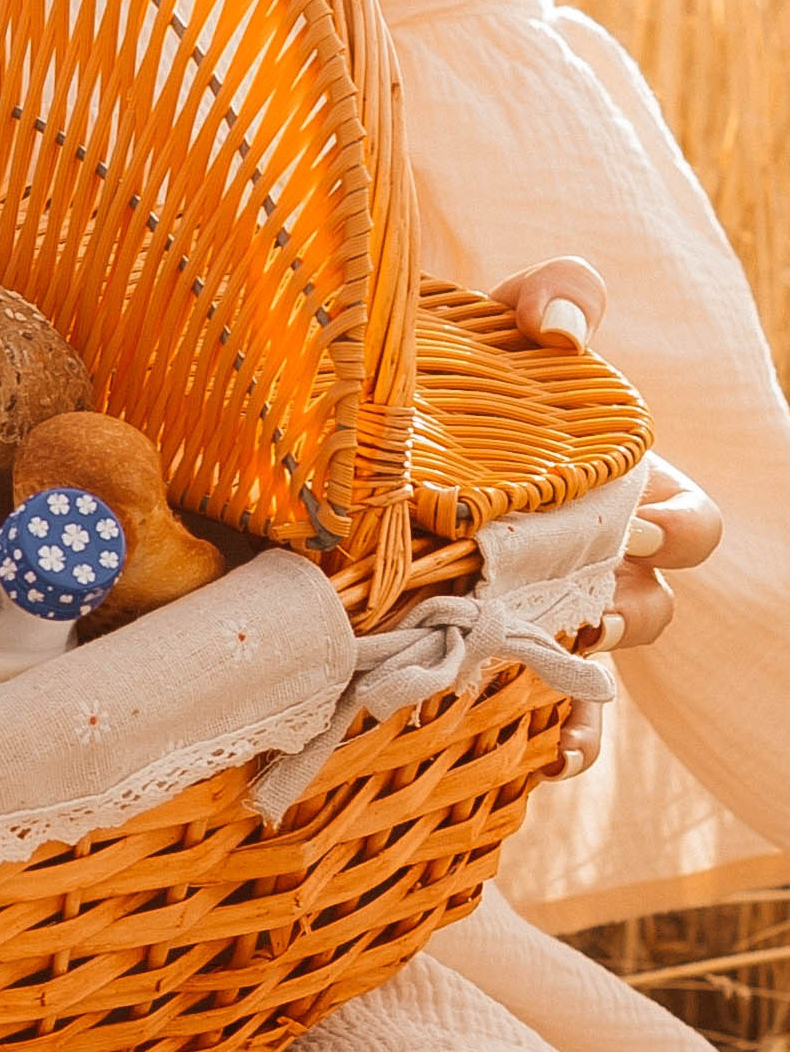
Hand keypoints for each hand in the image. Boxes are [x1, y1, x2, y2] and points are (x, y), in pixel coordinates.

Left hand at [487, 256, 723, 778]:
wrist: (362, 420)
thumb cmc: (460, 368)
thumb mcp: (503, 317)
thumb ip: (552, 296)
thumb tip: (568, 334)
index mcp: (617, 488)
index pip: (690, 525)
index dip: (676, 527)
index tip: (632, 519)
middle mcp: (594, 559)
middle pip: (654, 605)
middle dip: (630, 605)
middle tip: (582, 597)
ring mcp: (548, 609)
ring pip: (603, 663)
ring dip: (588, 670)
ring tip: (551, 658)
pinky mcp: (495, 652)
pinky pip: (557, 718)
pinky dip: (569, 741)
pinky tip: (549, 755)